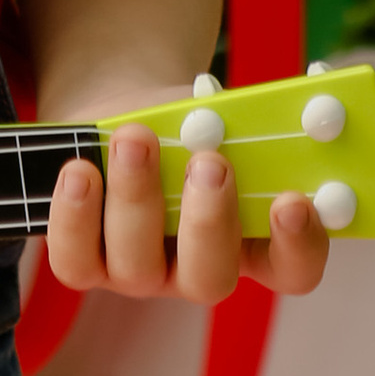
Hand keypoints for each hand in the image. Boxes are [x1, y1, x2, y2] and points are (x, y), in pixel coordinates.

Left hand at [40, 116, 330, 305]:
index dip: (299, 245)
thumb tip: (266, 96)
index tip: (293, 199)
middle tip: (211, 163)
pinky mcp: (85, 264)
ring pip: (138, 266)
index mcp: (252, 242)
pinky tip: (81, 169)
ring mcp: (140, 274)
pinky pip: (75, 260)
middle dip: (210, 221)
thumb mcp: (222, 117)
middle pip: (211, 278)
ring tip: (136, 138)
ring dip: (138, 197)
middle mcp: (197, 270)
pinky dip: (75, 215)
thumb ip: (246, 120)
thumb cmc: (187, 122)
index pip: (291, 269)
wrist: (121, 120)